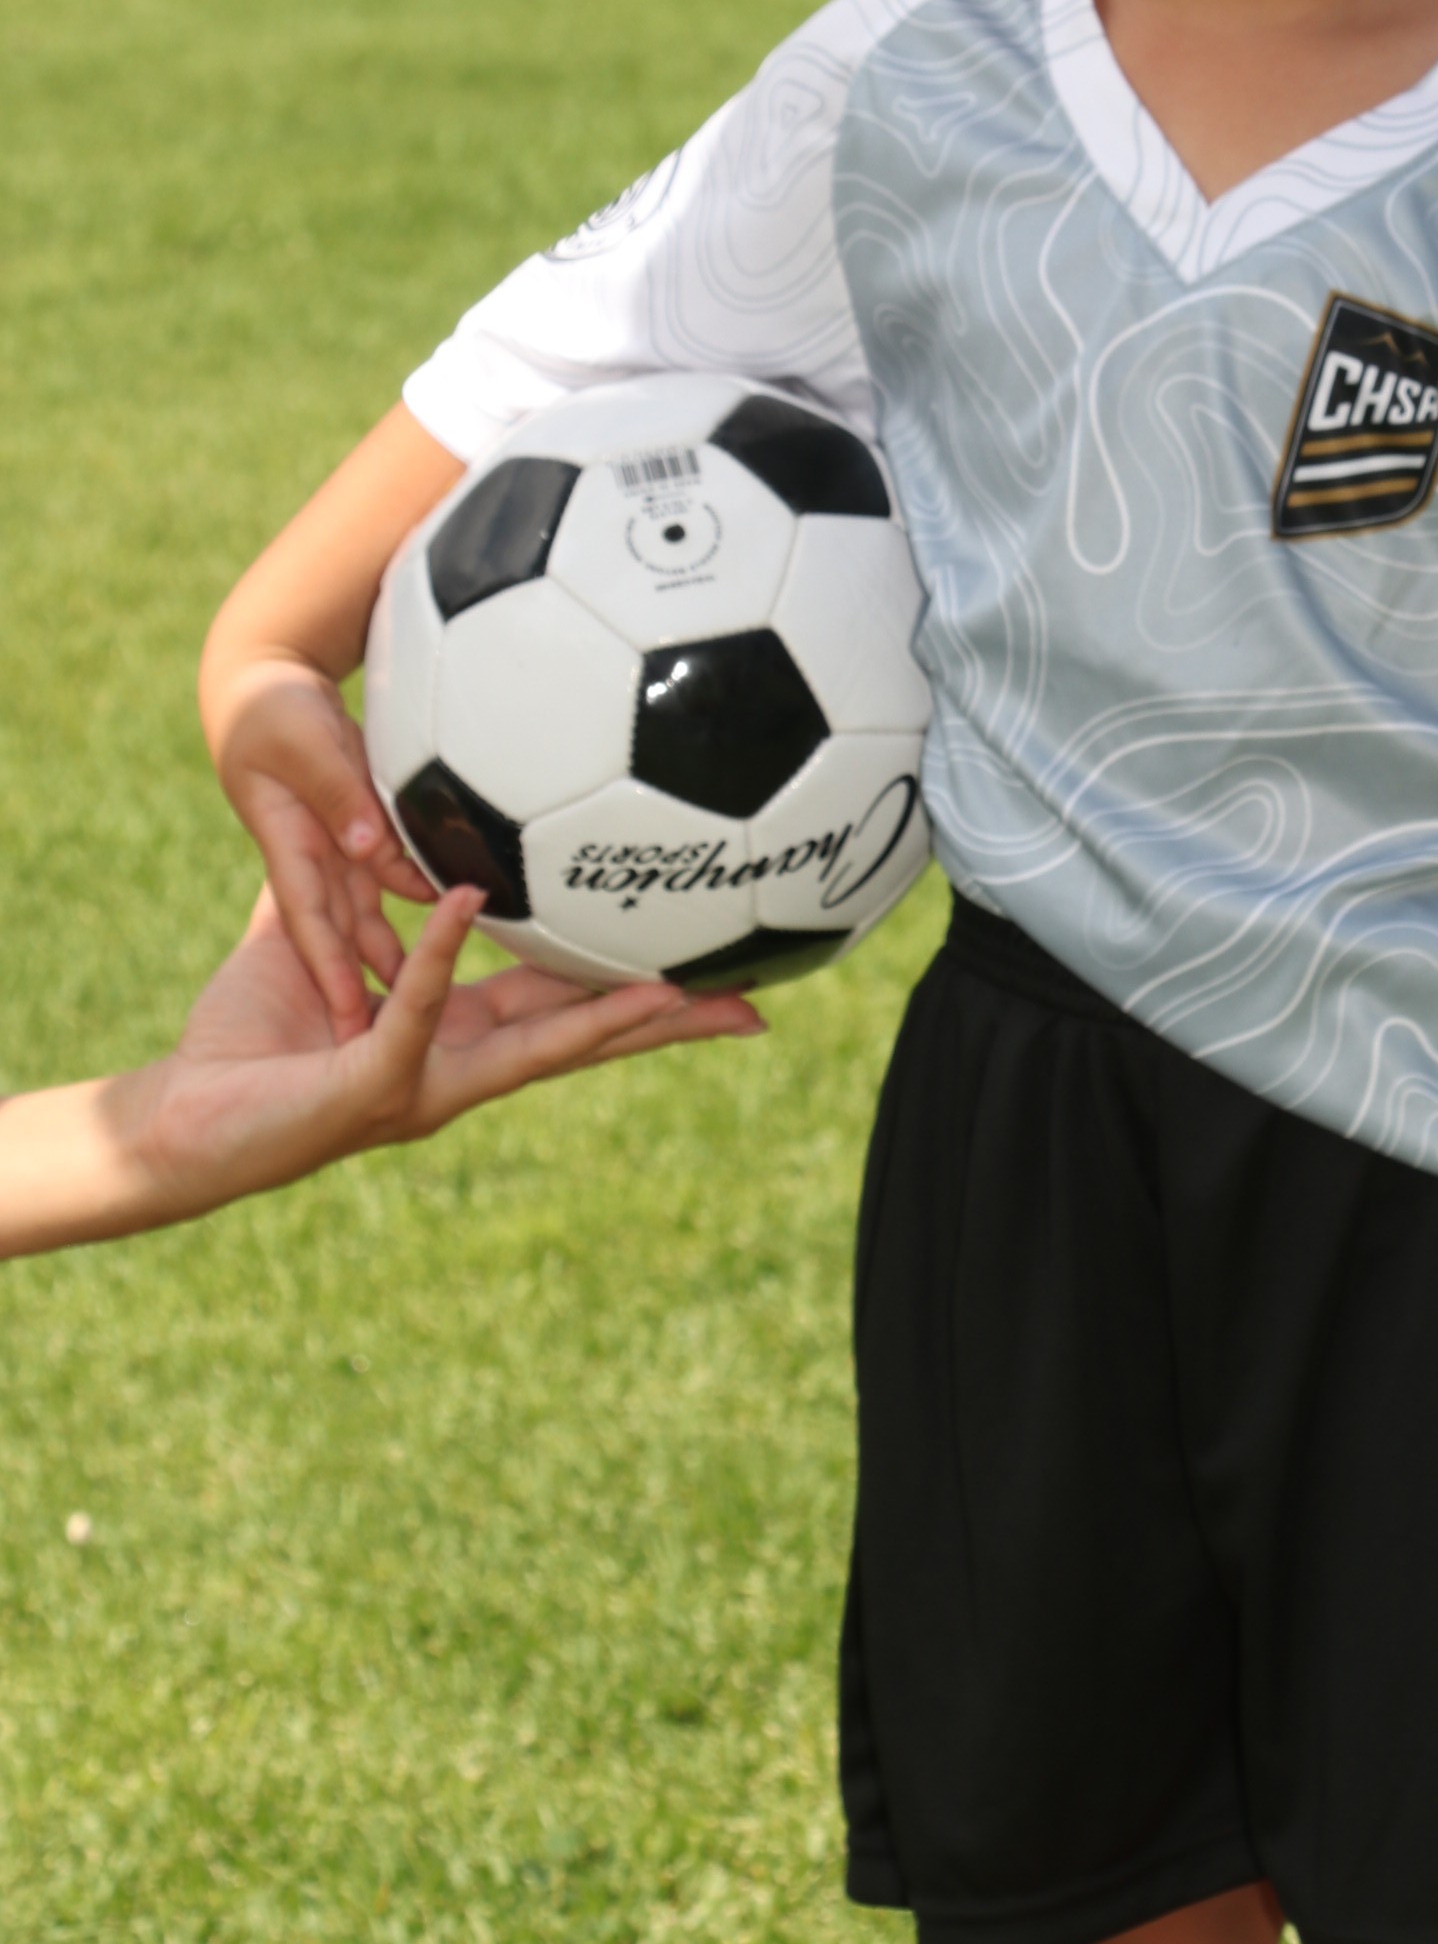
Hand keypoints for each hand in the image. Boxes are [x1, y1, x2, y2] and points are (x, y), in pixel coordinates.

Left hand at [127, 886, 763, 1218]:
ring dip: (603, 1018)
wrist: (178, 1119)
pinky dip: (438, 955)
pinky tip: (462, 905)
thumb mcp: (310, 945)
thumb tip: (375, 824)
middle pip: (585, 1039)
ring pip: (534, 1046)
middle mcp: (459, 1069)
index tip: (709, 972)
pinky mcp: (371, 1082)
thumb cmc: (245, 1041)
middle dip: (667, 1023)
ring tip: (671, 989)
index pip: (568, 1008)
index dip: (638, 992)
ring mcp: (423, 1085)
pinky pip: (414, 1008)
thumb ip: (352, 893)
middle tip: (752, 1007)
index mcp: (458, 1038)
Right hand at [210, 659, 431, 1037]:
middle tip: (391, 1045)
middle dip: (364, 990)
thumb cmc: (272, 709)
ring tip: (442, 1006)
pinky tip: (465, 919)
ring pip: (375, 912)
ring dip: (403, 955)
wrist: (265, 684)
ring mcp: (336, 851)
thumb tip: (367, 845)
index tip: (347, 1022)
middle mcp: (313, 859)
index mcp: (287, 846)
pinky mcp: (358, 835)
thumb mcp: (300, 743)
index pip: (309, 920)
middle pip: (344, 934)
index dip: (329, 972)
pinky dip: (425, 896)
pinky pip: (394, 873)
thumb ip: (335, 792)